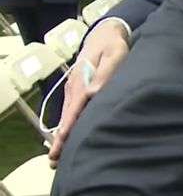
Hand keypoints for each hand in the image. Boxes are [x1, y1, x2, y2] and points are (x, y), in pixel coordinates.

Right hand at [48, 20, 129, 167]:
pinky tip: (68, 138)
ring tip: (57, 157)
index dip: (68, 128)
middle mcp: (75, 88)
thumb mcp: (114, 55)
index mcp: (82, 81)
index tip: (61, 144)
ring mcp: (75, 90)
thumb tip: (93, 93)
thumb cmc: (113, 46)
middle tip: (54, 161)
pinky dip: (68, 126)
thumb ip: (105, 72)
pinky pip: (72, 112)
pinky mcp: (79, 91)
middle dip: (61, 139)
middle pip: (67, 117)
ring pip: (68, 116)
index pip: (74, 110)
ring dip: (63, 135)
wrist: (105, 34)